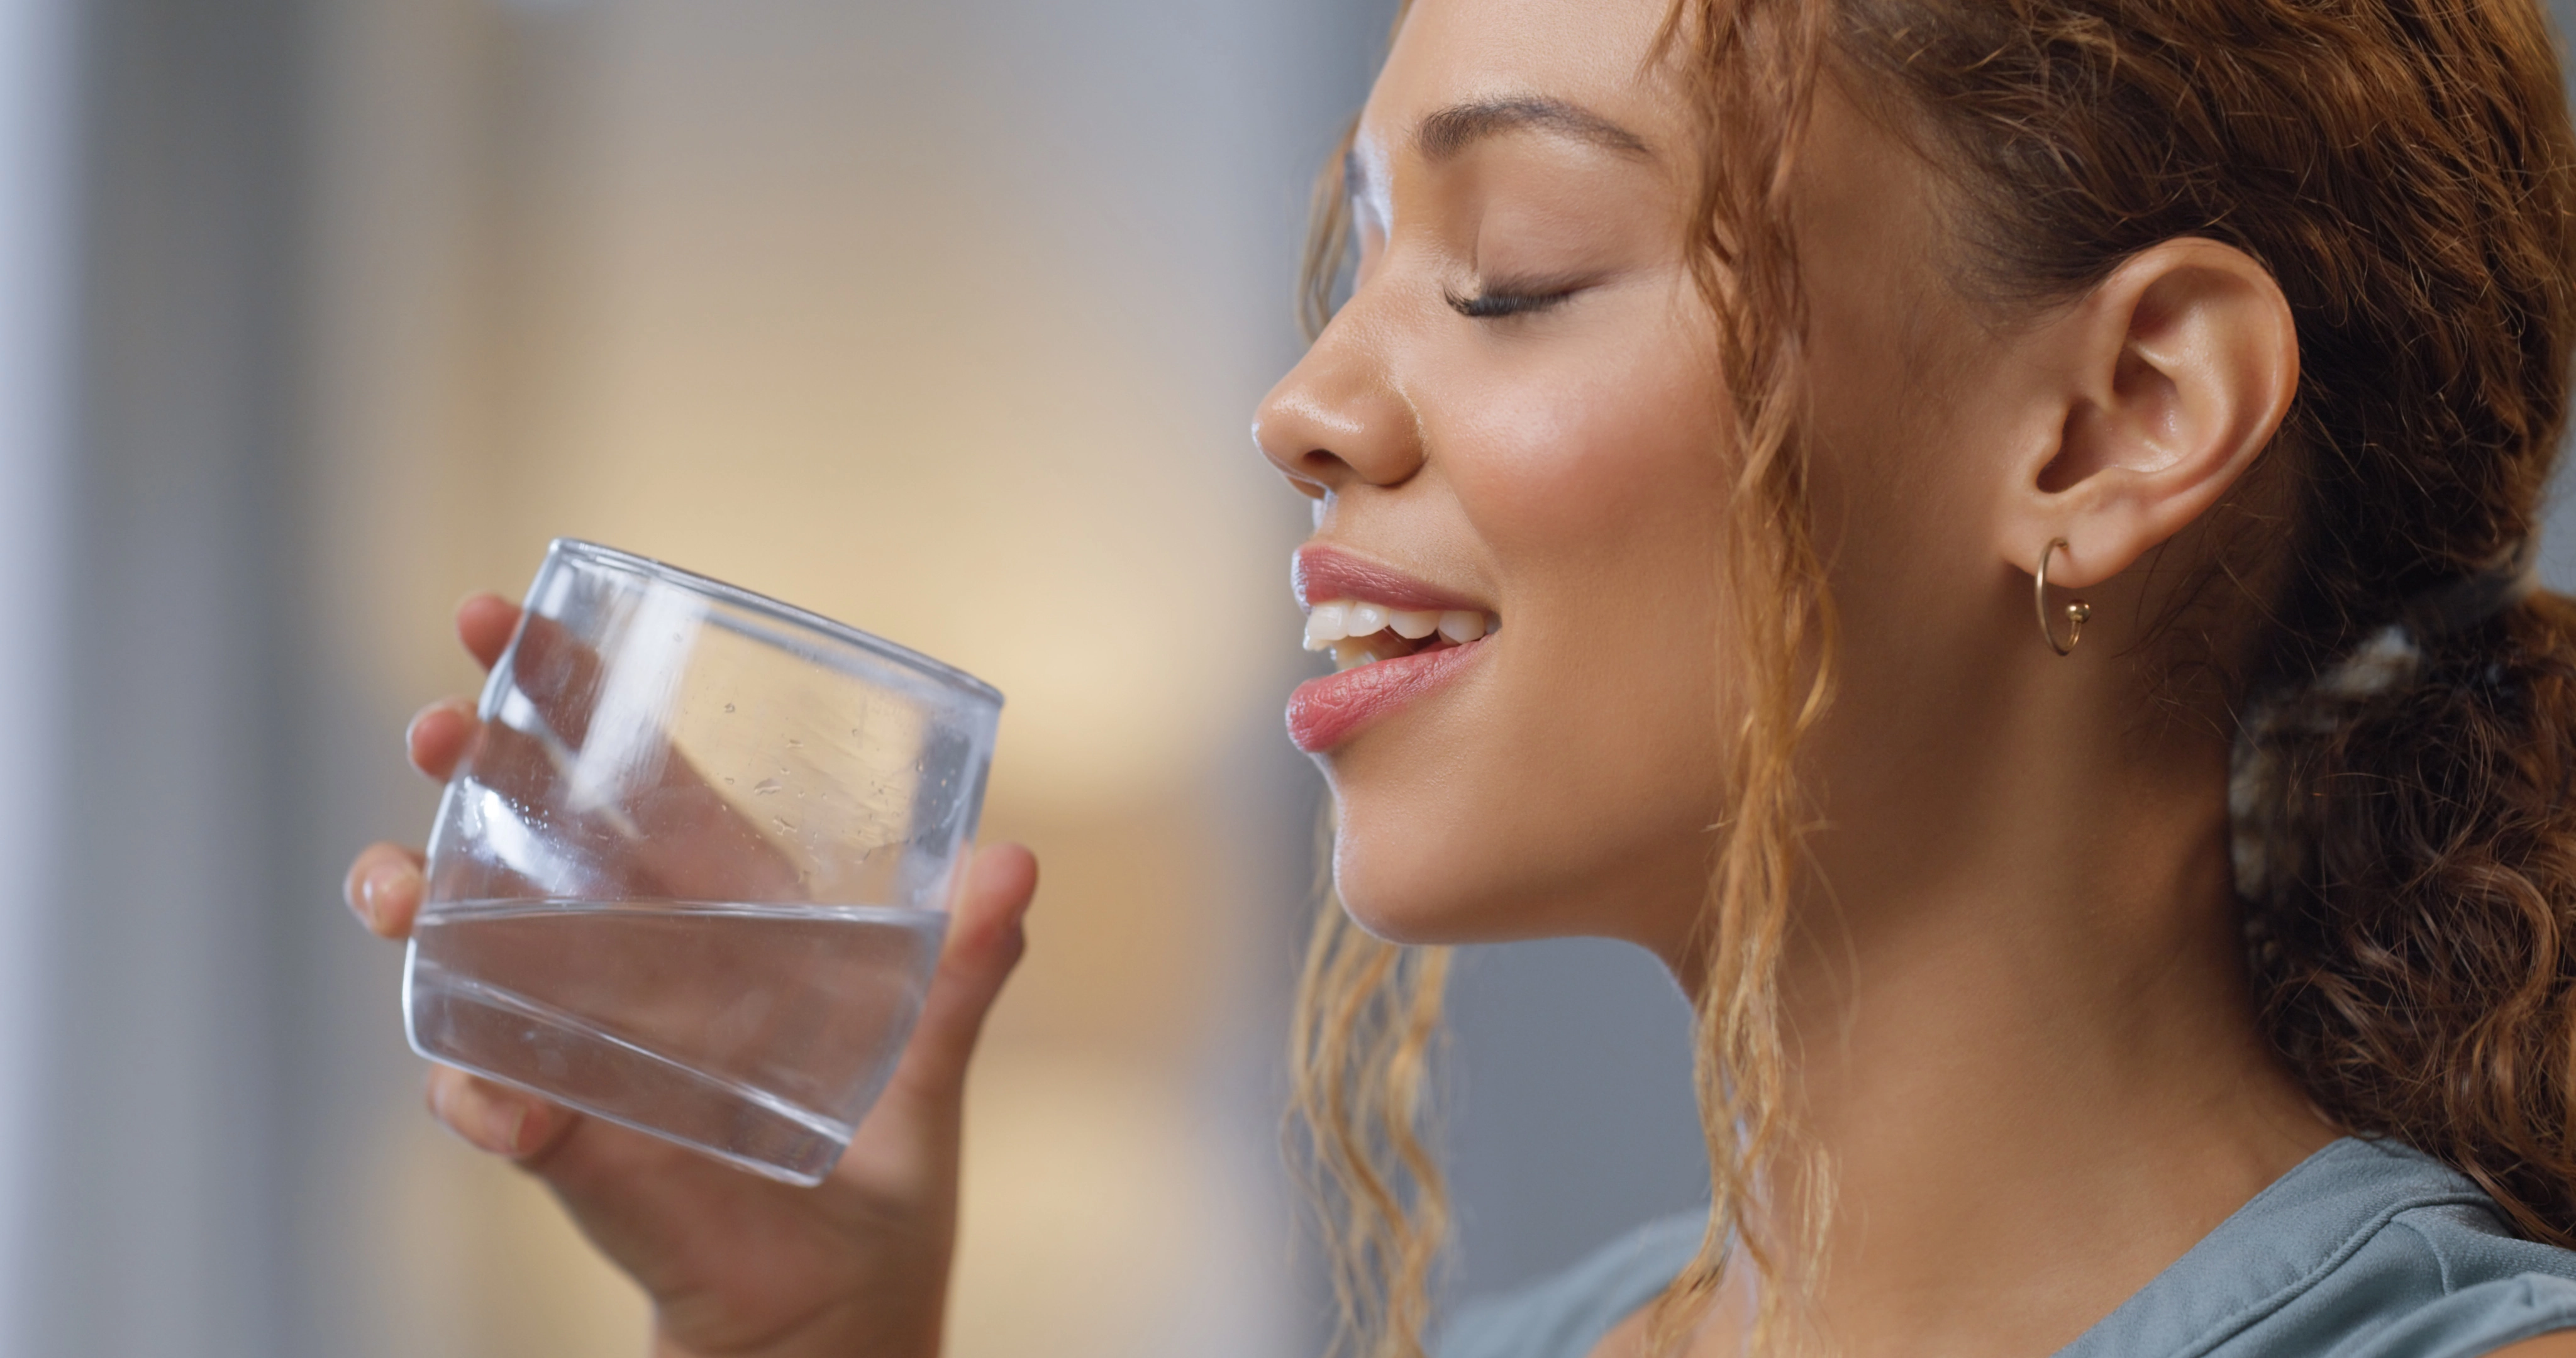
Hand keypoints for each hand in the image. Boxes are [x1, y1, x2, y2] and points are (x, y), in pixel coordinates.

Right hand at [345, 594, 1036, 1357]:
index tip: (504, 616)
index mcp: (716, 909)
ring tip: (402, 889)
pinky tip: (490, 1098)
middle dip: (470, 765)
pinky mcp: (568, 1139)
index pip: (629, 774)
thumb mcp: (927, 1059)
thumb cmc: (878, 1172)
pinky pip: (494, 1103)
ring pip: (468, 948)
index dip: (563, 693)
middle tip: (437, 726)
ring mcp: (583, 1041)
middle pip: (527, 832)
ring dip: (420, 904)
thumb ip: (964, 968)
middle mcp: (631, 958)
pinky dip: (479, 1097)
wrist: (843, 1307)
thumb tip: (1016, 867)